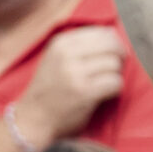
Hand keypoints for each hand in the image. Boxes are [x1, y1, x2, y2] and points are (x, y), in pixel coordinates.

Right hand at [14, 26, 127, 142]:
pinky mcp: (84, 92)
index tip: (111, 56)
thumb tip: (114, 34)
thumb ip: (80, 46)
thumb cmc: (49, 90)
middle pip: (112, 46)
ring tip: (104, 84)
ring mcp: (74, 73)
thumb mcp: (55, 58)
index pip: (102, 32)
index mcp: (61, 43)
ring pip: (115, 64)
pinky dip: (115, 90)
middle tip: (114, 69)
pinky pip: (115, 83)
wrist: (33, 118)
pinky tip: (104, 94)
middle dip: (119, 57)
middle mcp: (66, 55)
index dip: (114, 44)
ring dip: (115, 75)